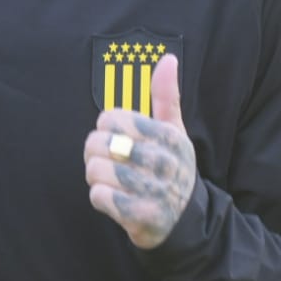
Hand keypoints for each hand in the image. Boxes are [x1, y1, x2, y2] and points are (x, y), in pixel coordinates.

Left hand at [84, 52, 197, 248]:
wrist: (185, 221)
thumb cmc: (172, 169)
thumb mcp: (174, 131)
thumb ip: (166, 96)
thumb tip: (169, 59)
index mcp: (169, 137)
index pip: (113, 118)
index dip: (106, 128)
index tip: (117, 137)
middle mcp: (164, 162)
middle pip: (99, 142)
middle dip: (96, 152)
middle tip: (109, 161)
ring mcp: (154, 191)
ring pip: (96, 170)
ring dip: (96, 176)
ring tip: (111, 180)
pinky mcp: (140, 216)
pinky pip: (99, 196)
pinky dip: (99, 197)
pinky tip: (113, 198)